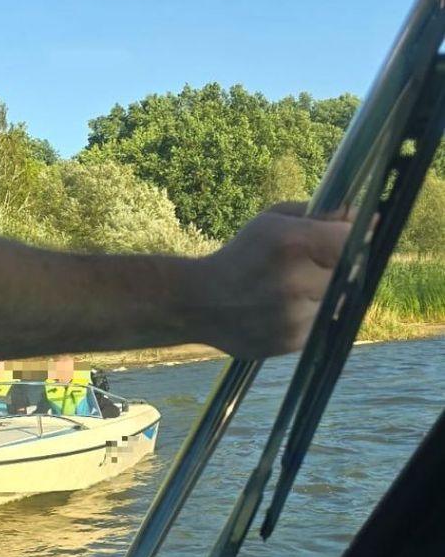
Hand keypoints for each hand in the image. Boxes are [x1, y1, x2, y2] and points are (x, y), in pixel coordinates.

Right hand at [196, 202, 351, 358]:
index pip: (351, 239)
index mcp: (290, 245)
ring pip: (335, 302)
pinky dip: (309, 316)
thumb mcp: (270, 221)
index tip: (360, 234)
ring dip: (323, 294)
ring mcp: (294, 317)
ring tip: (293, 289)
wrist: (197, 303)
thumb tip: (357, 214)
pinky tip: (284, 309)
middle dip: (336, 266)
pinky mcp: (291, 342)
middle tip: (314, 264)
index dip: (357, 236)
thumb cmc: (238, 256)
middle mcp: (296, 283)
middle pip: (347, 272)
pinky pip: (319, 325)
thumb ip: (316, 214)